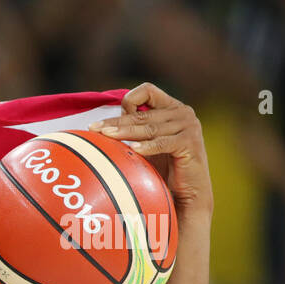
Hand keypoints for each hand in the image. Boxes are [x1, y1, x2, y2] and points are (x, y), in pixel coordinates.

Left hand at [87, 82, 212, 221]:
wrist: (188, 192)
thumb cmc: (164, 168)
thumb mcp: (146, 145)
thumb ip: (133, 130)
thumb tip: (100, 125)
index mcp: (171, 108)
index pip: (147, 91)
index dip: (127, 103)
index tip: (108, 122)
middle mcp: (182, 112)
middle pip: (142, 113)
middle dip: (115, 122)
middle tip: (94, 129)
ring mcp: (188, 126)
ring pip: (149, 127)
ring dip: (125, 132)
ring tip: (106, 136)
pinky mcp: (190, 142)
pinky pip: (163, 143)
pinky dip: (147, 147)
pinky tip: (134, 150)